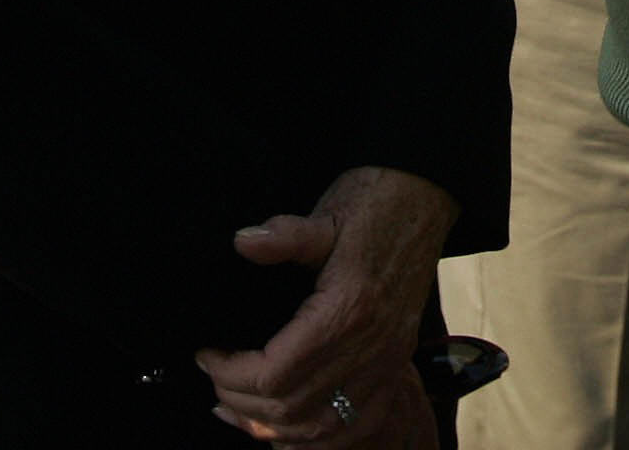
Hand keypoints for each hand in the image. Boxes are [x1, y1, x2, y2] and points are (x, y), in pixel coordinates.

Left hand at [197, 167, 453, 445]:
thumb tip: (243, 242)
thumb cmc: (370, 207)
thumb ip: (284, 235)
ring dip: (273, 427)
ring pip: (321, 426)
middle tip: (214, 379)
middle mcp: (371, 346)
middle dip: (241, 402)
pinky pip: (355, 425)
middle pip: (291, 407)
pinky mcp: (394, 364)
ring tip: (237, 409)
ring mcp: (387, 361)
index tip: (207, 355)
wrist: (422, 202)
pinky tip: (286, 429)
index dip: (230, 374)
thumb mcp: (324, 217)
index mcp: (349, 310)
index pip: (275, 374)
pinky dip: (315, 437)